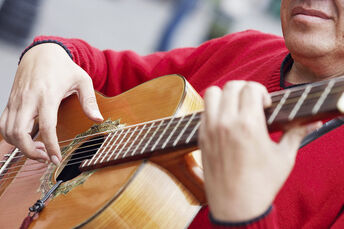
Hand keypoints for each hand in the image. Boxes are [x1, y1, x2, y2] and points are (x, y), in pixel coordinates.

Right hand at [0, 43, 102, 164]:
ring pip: (8, 131)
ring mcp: (16, 101)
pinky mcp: (10, 102)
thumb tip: (98, 119)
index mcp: (47, 95)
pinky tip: (27, 140)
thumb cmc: (63, 67)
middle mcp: (28, 99)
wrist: (41, 52)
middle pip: (20, 133)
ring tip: (39, 151)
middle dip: (30, 152)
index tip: (57, 159)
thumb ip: (89, 101)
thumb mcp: (82, 80)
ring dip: (20, 146)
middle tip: (46, 158)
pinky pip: (3, 124)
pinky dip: (11, 137)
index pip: (47, 126)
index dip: (51, 146)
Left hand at [199, 81, 320, 221]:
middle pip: (230, 86)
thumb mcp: (283, 158)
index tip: (265, 104)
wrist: (235, 206)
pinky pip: (204, 111)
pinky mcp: (201, 137)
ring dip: (224, 95)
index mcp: (248, 124)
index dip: (261, 91)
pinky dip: (214, 109)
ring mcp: (210, 129)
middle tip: (251, 103)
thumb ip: (296, 134)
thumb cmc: (260, 185)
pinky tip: (224, 122)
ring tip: (235, 108)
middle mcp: (226, 123)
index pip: (250, 87)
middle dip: (244, 89)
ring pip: (211, 93)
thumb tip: (311, 122)